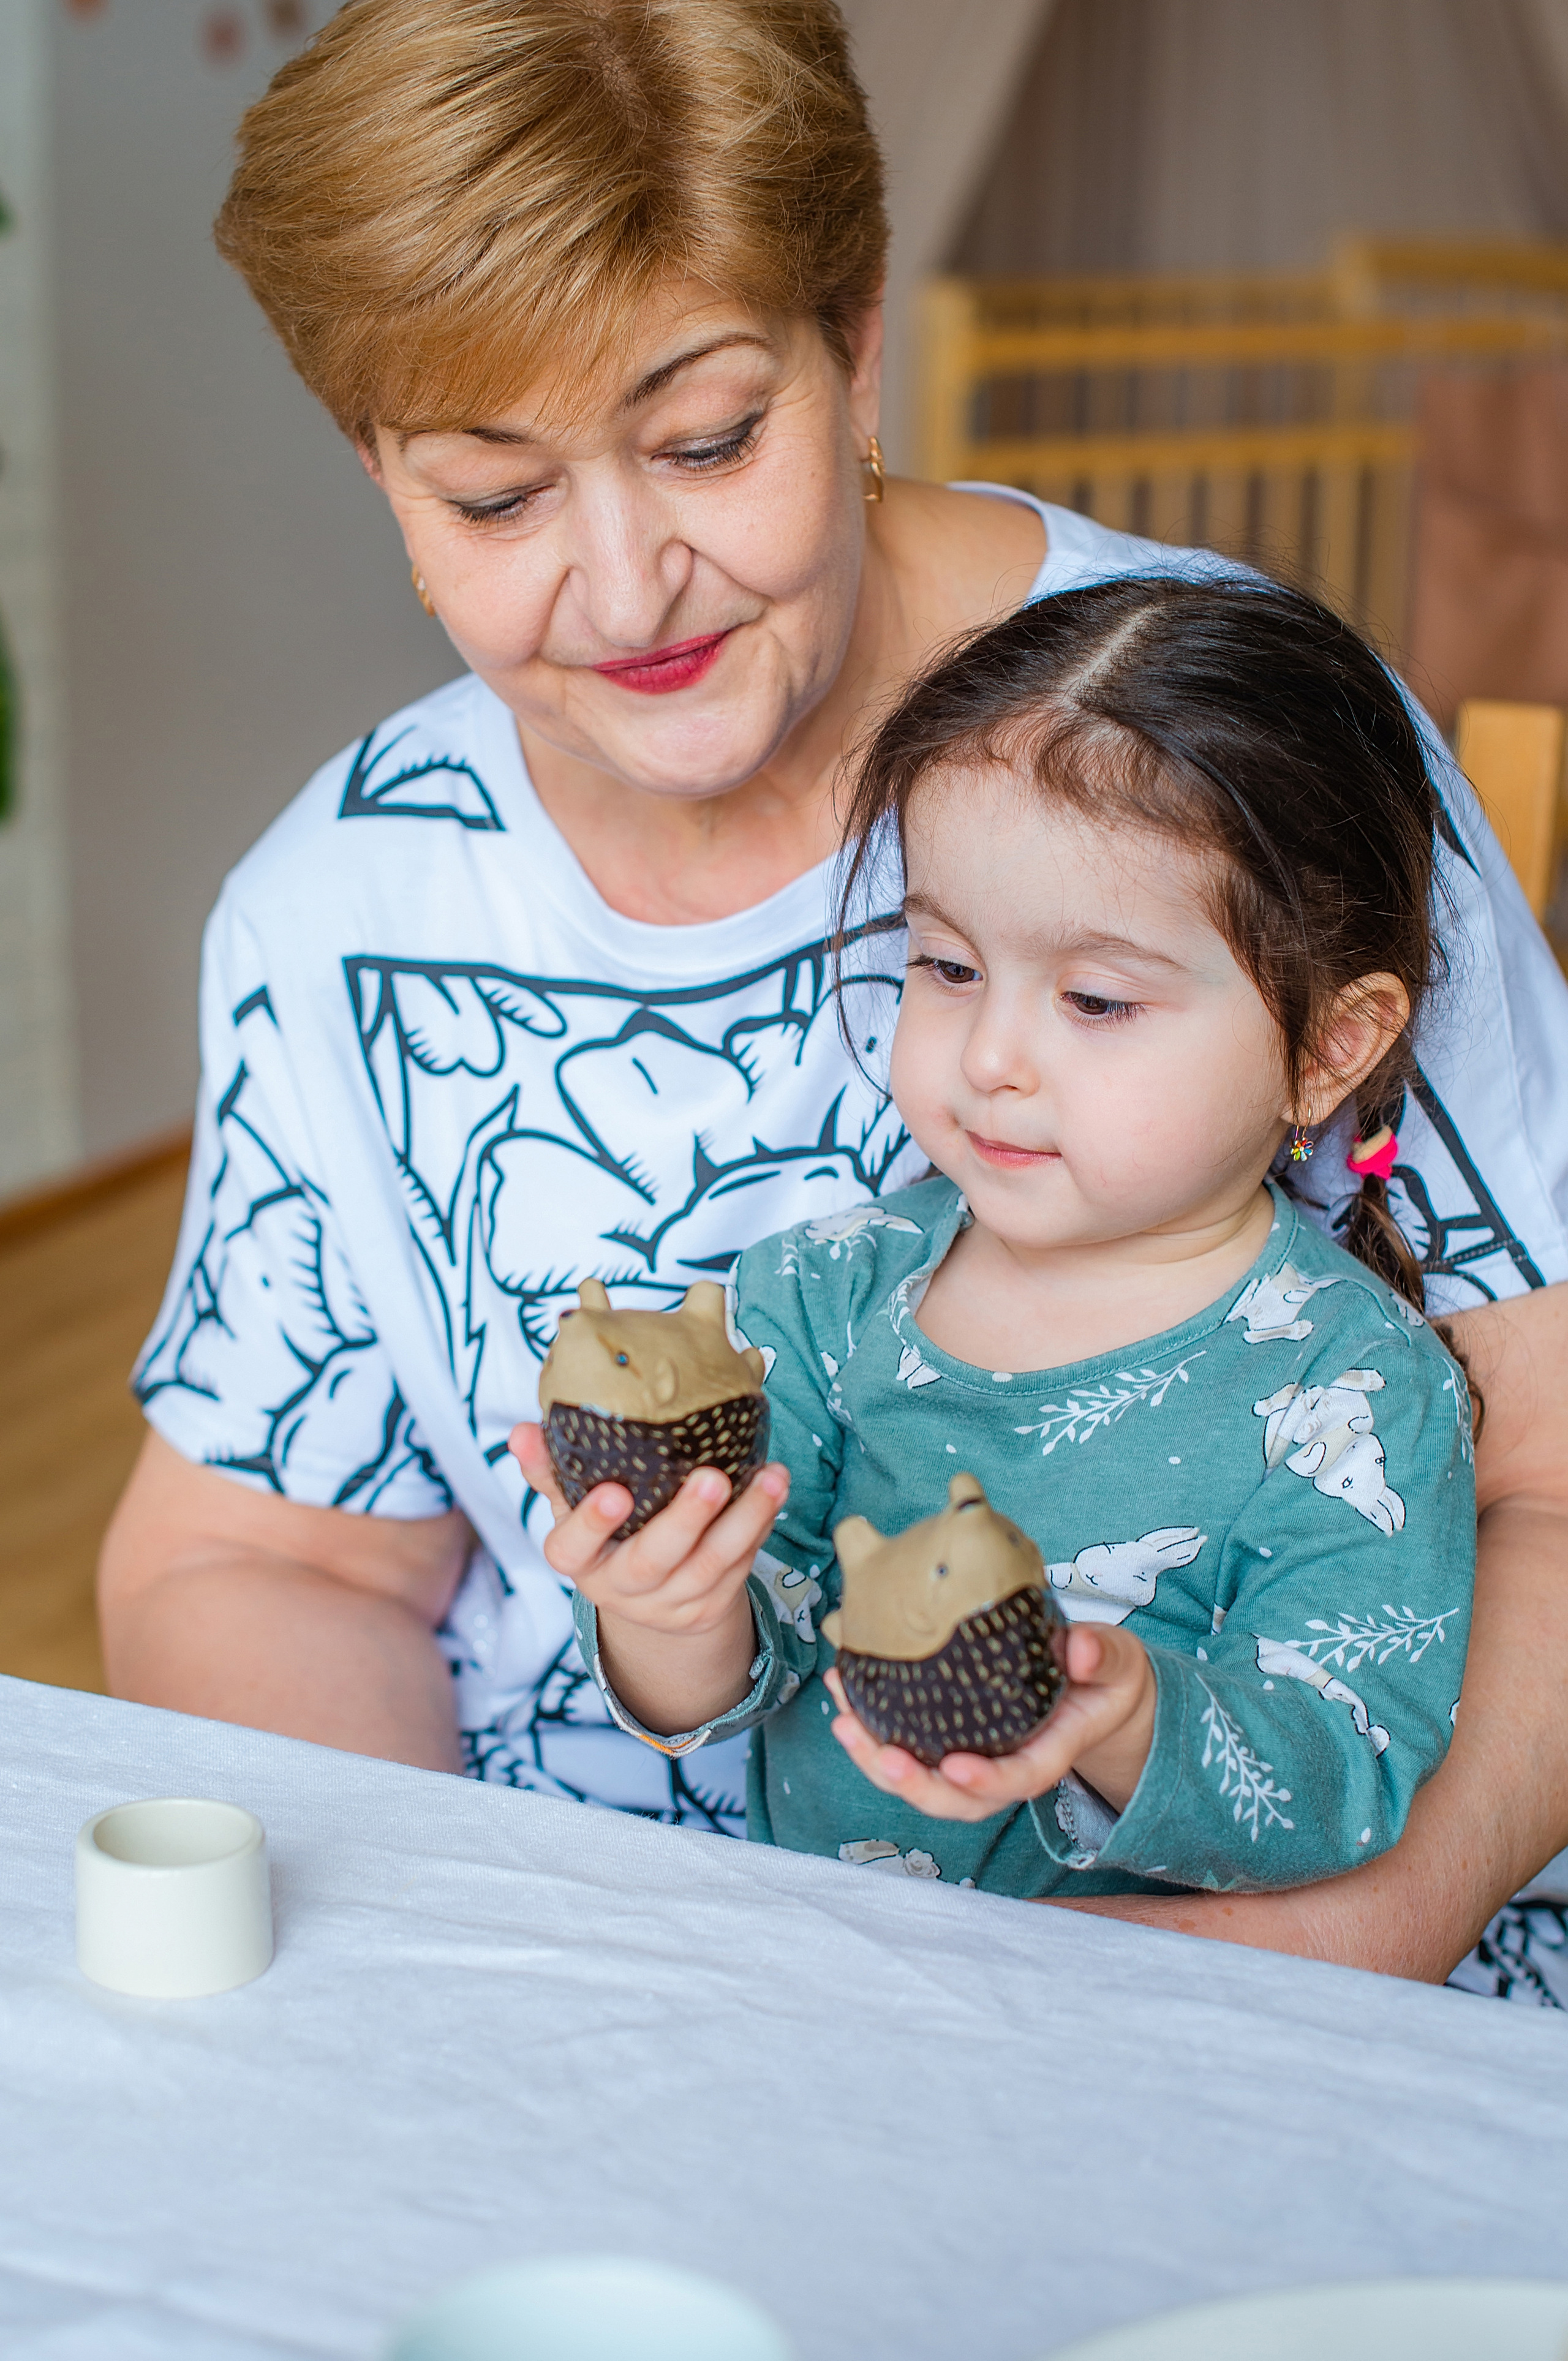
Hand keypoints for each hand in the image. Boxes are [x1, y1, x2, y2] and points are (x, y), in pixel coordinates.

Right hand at [508, 1424, 789, 1735]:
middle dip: (684, 1521)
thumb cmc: (609, 1530)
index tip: (614, 1491)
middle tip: (710, 1479)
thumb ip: (551, 1469)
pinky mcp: (710, 1604)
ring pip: (710, 1566)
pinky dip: (761, 1527)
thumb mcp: (573, 1504)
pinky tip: (775, 1488)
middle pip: (651, 1561)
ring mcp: (670, 1602)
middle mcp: (621, 1587)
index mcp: (579, 1560)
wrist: (649, 1597)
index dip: (592, 1524)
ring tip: (771, 1477)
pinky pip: (740, 1566)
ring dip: (746, 1519)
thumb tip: (521, 1431)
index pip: (572, 1549)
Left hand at [824, 1623, 1156, 1821]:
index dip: (987, 1781)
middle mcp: (1007, 1766)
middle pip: (960, 1799)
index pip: (1020, 1778)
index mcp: (1051, 1751)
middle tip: (881, 1753)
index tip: (957, 1768)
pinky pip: (909, 1751)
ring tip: (843, 1724)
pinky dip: (871, 1732)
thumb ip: (1101, 1655)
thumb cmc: (1103, 1676)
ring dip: (877, 1761)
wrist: (1092, 1691)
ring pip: (925, 1783)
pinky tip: (844, 1698)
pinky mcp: (950, 1741)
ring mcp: (976, 1759)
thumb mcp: (1116, 1661)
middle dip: (917, 1785)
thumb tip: (1077, 1650)